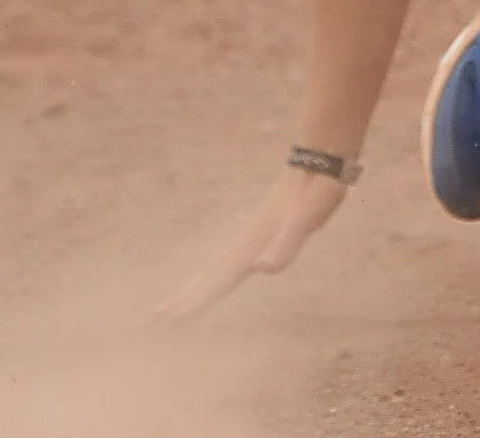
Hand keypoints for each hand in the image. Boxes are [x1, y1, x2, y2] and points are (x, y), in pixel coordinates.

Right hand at [156, 164, 349, 321]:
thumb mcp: (305, 220)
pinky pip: (237, 256)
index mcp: (252, 243)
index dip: (197, 300)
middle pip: (212, 273)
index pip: (219, 278)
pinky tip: (229, 271)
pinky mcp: (267, 229)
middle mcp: (248, 240)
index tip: (170, 320)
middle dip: (188, 295)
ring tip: (182, 299)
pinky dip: (225, 268)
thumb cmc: (316, 191)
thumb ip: (285, 244)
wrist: (321, 160)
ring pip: (221, 264)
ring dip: (201, 283)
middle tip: (158, 316)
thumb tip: (259, 268)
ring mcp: (255, 234)